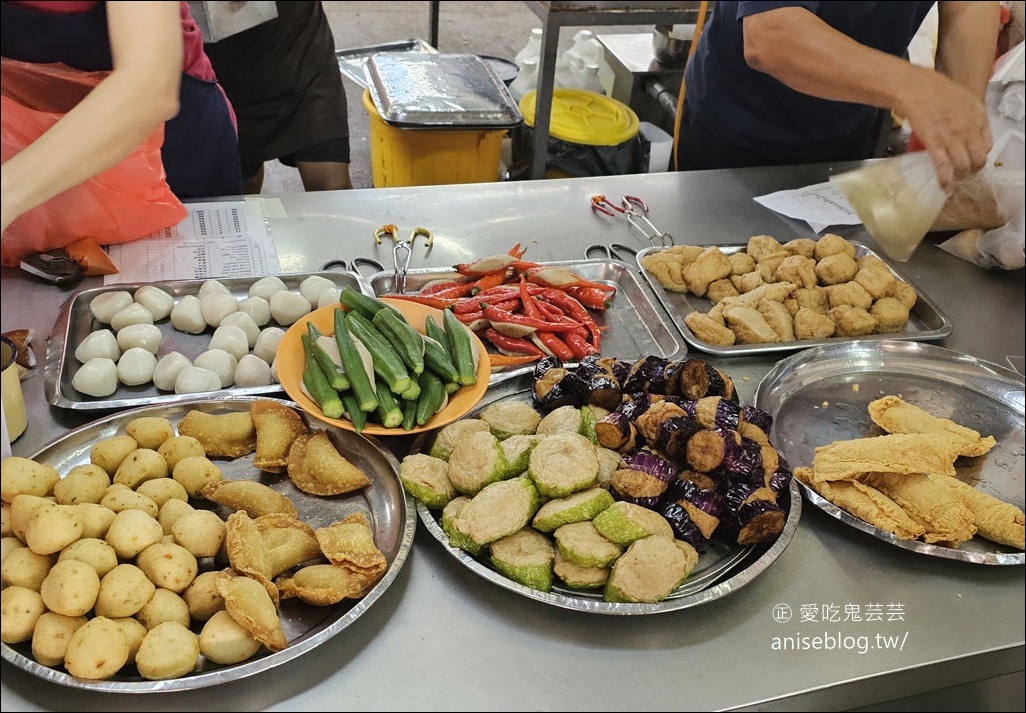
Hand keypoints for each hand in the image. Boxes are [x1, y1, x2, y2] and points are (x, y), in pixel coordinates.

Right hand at [900, 68, 991, 193]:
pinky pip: (943, 166)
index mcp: (979, 116)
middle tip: (963, 174)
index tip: (971, 160)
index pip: (987, 145)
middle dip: (972, 170)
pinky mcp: (934, 142)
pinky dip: (945, 180)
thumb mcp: (963, 99)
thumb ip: (970, 117)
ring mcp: (952, 136)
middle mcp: (969, 128)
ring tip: (953, 181)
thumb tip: (968, 133)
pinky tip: (944, 188)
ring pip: (964, 165)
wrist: (914, 87)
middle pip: (978, 158)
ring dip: (960, 176)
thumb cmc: (934, 90)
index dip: (979, 156)